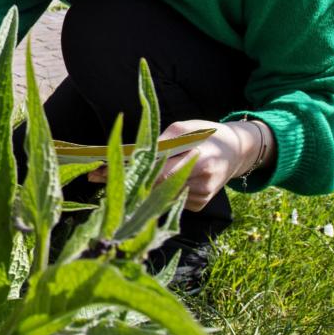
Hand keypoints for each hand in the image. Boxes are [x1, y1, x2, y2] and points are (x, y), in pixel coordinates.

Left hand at [88, 119, 267, 211]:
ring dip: (136, 188)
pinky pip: (170, 199)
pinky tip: (154, 182)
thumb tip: (132, 155)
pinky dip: (157, 191)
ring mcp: (201, 197)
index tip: (101, 171)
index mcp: (200, 158)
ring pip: (159, 195)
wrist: (237, 151)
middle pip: (155, 186)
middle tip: (95, 177)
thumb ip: (161, 142)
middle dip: (125, 181)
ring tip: (111, 179)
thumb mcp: (185, 128)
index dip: (129, 172)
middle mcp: (202, 182)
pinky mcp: (200, 205)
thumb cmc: (207, 134)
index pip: (158, 169)